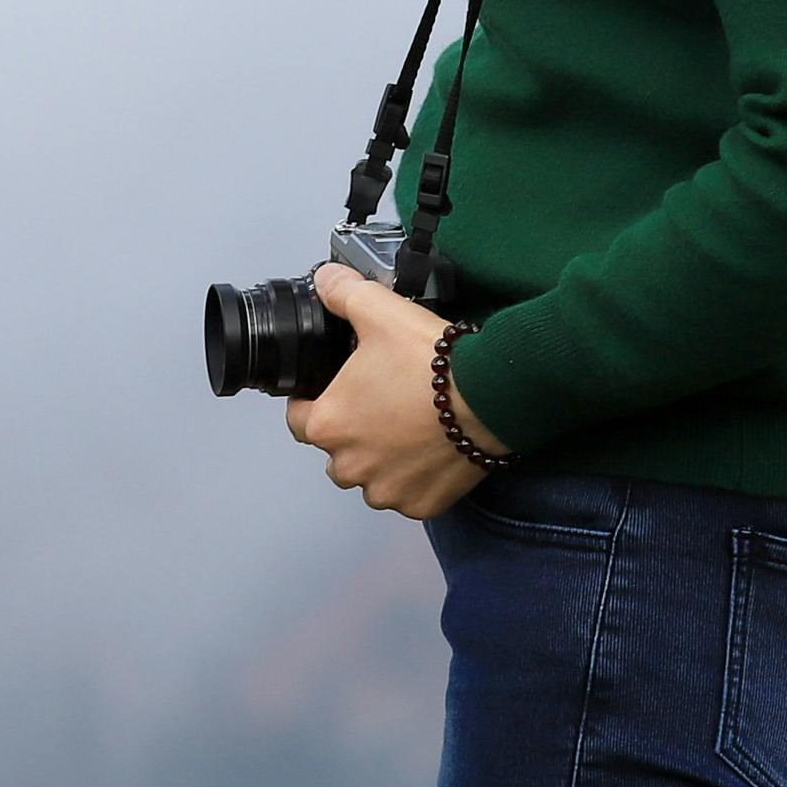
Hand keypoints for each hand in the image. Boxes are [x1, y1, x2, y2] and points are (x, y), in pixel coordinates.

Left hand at [285, 266, 507, 519]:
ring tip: (407, 423)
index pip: (298, 419)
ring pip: (370, 476)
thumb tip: (324, 282)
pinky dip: (414, 475)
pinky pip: (407, 492)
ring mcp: (388, 491)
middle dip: (351, 429)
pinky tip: (429, 446)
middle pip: (337, 450)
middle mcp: (351, 466)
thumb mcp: (377, 309)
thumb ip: (341, 292)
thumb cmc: (428, 361)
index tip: (332, 388)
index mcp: (329, 424)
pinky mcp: (422, 505)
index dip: (311, 400)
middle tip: (380, 399)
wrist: (487, 395)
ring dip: (381, 457)